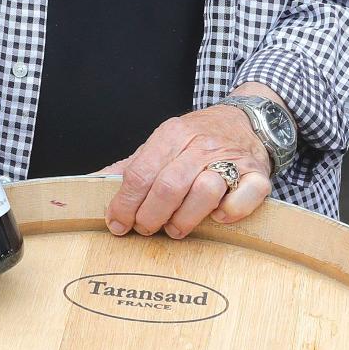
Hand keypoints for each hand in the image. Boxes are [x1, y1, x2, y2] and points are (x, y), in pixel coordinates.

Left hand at [101, 105, 272, 239]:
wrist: (246, 120)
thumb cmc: (198, 140)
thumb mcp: (162, 144)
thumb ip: (131, 166)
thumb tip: (90, 183)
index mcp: (172, 134)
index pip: (140, 172)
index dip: (124, 204)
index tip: (117, 223)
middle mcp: (201, 144)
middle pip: (169, 186)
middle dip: (150, 216)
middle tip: (145, 229)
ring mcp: (231, 159)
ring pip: (204, 191)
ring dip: (185, 218)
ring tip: (176, 228)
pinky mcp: (257, 174)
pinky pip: (246, 196)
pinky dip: (231, 211)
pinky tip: (219, 216)